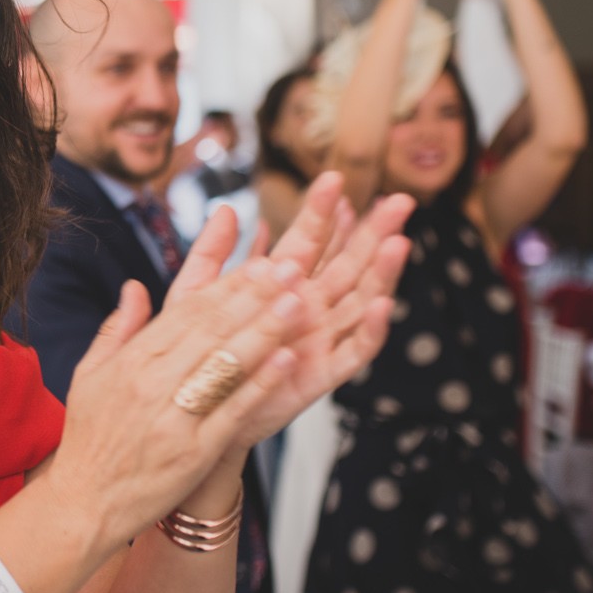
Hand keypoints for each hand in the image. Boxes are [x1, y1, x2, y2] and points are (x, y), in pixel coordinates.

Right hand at [46, 172, 410, 546]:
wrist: (85, 503)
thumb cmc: (90, 439)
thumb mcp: (90, 375)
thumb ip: (117, 328)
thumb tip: (136, 286)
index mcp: (131, 361)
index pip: (187, 312)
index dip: (228, 286)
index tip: (261, 263)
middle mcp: (152, 383)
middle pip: (212, 329)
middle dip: (256, 296)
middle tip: (292, 269)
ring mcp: (174, 417)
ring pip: (226, 364)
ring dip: (266, 331)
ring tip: (300, 303)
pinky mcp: (193, 451)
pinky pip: (232, 410)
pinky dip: (260, 385)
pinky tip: (286, 362)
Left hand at [177, 176, 413, 450]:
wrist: (198, 412)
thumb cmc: (198, 354)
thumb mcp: (194, 297)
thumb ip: (210, 254)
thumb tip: (226, 210)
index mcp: (281, 286)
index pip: (309, 242)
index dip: (322, 213)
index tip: (333, 179)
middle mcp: (309, 309)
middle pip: (349, 264)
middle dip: (374, 233)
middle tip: (398, 201)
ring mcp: (320, 340)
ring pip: (361, 301)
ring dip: (382, 274)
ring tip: (398, 243)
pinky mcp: (322, 375)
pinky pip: (355, 352)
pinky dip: (371, 330)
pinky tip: (382, 306)